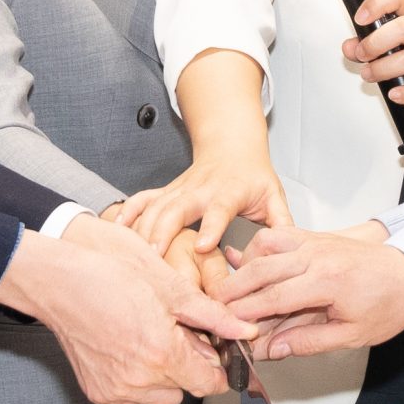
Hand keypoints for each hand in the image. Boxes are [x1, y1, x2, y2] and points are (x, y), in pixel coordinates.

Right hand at [0, 226, 248, 403]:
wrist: (57, 283)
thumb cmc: (108, 276)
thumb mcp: (170, 289)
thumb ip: (213, 315)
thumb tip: (245, 330)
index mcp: (162, 355)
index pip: (210, 383)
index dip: (219, 368)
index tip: (216, 353)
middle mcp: (139, 381)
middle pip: (186, 388)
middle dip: (190, 366)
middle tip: (177, 333)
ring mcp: (116, 391)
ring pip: (161, 395)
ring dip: (164, 374)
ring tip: (150, 336)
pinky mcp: (99, 393)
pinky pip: (134, 396)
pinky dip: (138, 378)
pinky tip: (129, 346)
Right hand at [118, 156, 290, 253]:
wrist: (232, 145)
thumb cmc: (254, 177)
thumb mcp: (275, 197)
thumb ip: (282, 225)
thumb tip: (288, 254)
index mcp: (228, 192)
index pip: (220, 210)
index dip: (211, 226)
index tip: (201, 246)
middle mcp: (200, 190)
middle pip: (176, 208)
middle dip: (163, 232)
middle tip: (153, 258)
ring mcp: (179, 190)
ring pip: (155, 207)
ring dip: (142, 229)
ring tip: (133, 255)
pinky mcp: (166, 192)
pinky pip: (141, 200)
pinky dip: (126, 213)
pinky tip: (114, 231)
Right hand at [211, 223, 403, 359]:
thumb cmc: (388, 304)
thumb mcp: (352, 335)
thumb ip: (308, 341)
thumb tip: (273, 350)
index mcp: (327, 282)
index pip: (274, 298)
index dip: (246, 313)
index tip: (227, 325)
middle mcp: (317, 256)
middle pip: (262, 270)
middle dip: (234, 289)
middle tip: (214, 307)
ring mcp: (315, 242)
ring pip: (266, 246)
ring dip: (244, 266)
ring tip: (229, 288)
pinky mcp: (315, 236)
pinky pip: (279, 234)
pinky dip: (259, 248)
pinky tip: (249, 262)